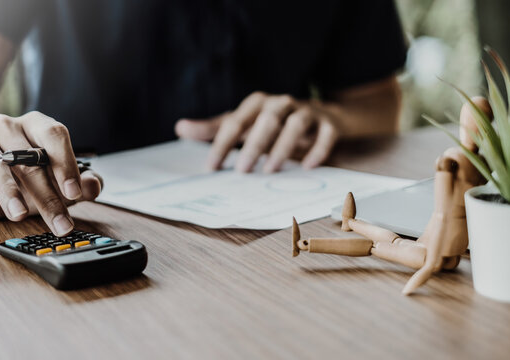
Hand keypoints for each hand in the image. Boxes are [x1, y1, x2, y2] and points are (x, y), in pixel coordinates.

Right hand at [0, 111, 101, 235]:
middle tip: (60, 222)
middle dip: (47, 195)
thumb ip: (80, 182)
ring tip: (19, 214)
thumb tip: (94, 186)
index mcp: (36, 125)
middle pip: (30, 159)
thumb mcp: (56, 178)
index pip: (54, 135)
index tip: (74, 192)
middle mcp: (9, 127)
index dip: (66, 164)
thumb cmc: (24, 173)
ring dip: (9, 192)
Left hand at [175, 92, 338, 172]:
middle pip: (267, 120)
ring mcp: (307, 112)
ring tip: (270, 170)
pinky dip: (318, 149)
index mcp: (257, 103)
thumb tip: (180, 127)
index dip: (222, 143)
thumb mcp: (244, 124)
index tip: (211, 167)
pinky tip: (309, 167)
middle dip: (254, 145)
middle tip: (242, 171)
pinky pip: (325, 134)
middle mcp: (281, 103)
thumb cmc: (274, 123)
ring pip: (295, 124)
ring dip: (283, 147)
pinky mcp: (329, 123)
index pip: (236, 122)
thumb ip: (215, 128)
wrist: (324, 116)